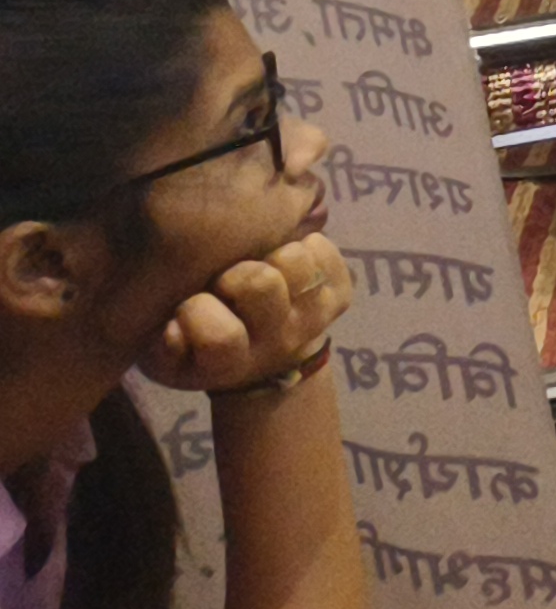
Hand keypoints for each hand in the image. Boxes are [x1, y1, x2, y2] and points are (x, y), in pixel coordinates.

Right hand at [145, 233, 353, 393]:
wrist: (266, 362)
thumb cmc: (201, 347)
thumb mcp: (168, 357)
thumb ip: (163, 347)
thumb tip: (173, 329)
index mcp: (228, 363)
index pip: (218, 336)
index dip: (197, 312)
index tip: (190, 307)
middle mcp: (277, 342)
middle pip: (260, 282)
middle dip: (235, 274)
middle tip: (228, 282)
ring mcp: (313, 318)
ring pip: (294, 259)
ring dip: (272, 257)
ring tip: (260, 268)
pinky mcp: (340, 296)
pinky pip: (323, 249)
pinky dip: (305, 245)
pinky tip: (288, 264)